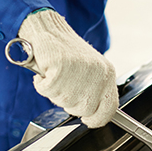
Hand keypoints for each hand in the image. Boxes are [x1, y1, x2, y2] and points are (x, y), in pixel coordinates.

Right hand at [17, 10, 117, 127]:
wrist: (49, 29)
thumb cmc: (67, 53)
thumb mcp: (91, 72)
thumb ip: (95, 92)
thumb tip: (92, 115)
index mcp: (107, 74)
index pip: (110, 108)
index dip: (97, 119)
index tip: (89, 121)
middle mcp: (97, 72)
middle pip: (84, 109)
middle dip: (70, 104)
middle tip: (63, 88)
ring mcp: (80, 70)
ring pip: (65, 102)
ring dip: (54, 93)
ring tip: (55, 76)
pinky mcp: (61, 66)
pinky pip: (48, 91)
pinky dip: (41, 85)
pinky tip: (45, 73)